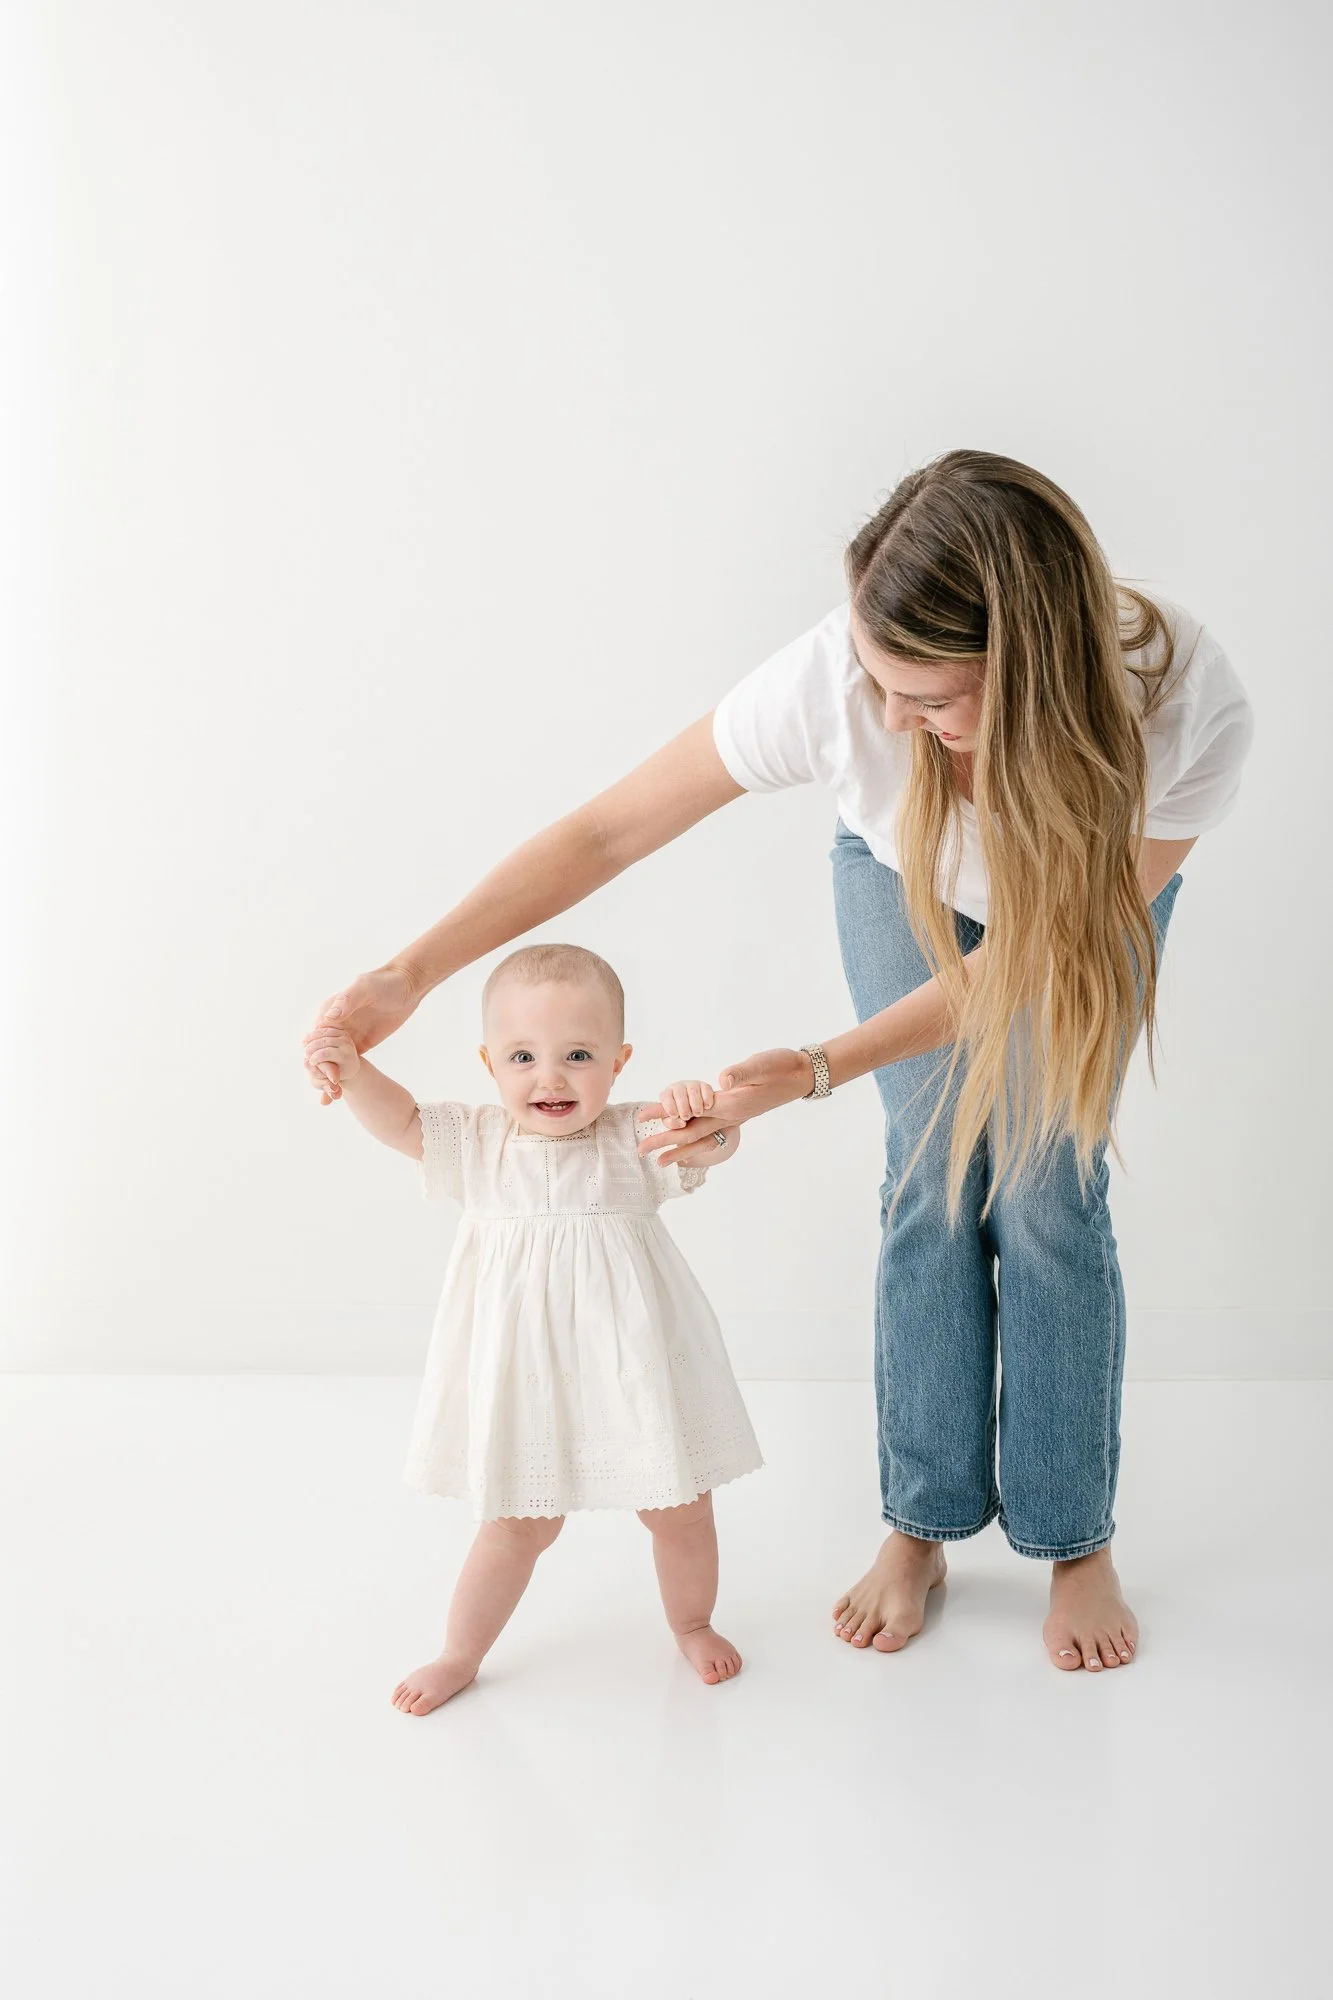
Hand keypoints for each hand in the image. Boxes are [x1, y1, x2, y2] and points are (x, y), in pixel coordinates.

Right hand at [303, 962, 419, 1104]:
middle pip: (321, 1052)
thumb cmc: (385, 983)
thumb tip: (330, 1017)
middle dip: (321, 1073)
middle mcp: (334, 1024)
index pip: (317, 1037)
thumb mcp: (365, 988)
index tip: (327, 1074)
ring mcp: (346, 1035)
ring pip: (331, 1061)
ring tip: (331, 1099)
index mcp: (330, 1010)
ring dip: (328, 1079)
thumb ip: (348, 1000)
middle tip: (331, 1092)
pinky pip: (345, 1063)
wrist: (406, 987)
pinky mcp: (358, 1044)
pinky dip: (341, 1078)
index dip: (318, 1056)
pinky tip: (339, 1095)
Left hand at [638, 1048, 811, 1167]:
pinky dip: (696, 1144)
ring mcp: (734, 1118)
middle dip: (665, 1141)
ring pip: (701, 1138)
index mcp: (733, 1103)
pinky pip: (711, 1134)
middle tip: (640, 1150)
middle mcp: (732, 1116)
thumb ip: (742, 1072)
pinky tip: (687, 1149)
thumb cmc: (781, 1066)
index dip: (667, 1113)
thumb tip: (722, 1080)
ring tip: (658, 1160)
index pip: (692, 1111)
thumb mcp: (762, 1064)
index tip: (643, 1117)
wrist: (801, 1075)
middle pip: (692, 1133)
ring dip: (678, 1149)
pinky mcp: (737, 1114)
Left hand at [657, 1079, 714, 1128]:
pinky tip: (706, 1107)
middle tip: (686, 1117)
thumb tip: (679, 1122)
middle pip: (679, 1093)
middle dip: (683, 1107)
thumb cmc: (681, 1116)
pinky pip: (705, 1089)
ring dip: (695, 1104)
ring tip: (697, 1114)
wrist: (699, 1113)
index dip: (669, 1106)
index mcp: (667, 1094)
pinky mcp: (704, 1086)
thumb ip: (671, 1123)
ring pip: (693, 1091)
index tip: (675, 1115)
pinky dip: (706, 1099)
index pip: (665, 1096)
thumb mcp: (674, 1121)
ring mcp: (692, 1085)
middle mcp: (679, 1087)